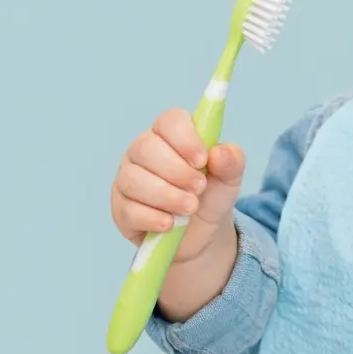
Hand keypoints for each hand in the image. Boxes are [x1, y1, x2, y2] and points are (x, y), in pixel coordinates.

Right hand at [110, 108, 245, 262]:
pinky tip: (170, 224)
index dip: (185, 138)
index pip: (169, 121)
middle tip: (199, 188)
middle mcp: (142, 151)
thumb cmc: (211, 194)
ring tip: (190, 208)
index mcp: (170, 135)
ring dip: (166, 196)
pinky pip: (128, 210)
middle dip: (177, 171)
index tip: (202, 160)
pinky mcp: (121, 209)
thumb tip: (220, 152)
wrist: (202, 232)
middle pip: (146, 148)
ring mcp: (127, 179)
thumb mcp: (229, 178)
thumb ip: (231, 161)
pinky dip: (152, 218)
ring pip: (133, 180)